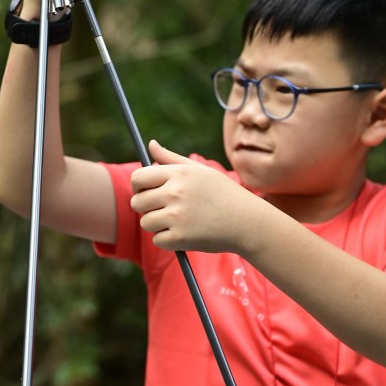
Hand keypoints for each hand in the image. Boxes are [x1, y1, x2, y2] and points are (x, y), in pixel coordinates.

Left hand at [130, 140, 258, 252]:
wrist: (247, 222)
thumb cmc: (224, 194)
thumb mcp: (200, 171)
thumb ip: (171, 158)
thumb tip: (151, 144)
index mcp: (179, 174)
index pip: (138, 178)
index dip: (138, 187)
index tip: (146, 192)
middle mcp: (175, 193)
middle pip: (137, 202)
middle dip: (146, 207)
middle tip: (163, 209)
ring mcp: (177, 216)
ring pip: (145, 222)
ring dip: (157, 224)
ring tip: (178, 222)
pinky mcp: (180, 238)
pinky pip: (157, 240)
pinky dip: (167, 240)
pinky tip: (185, 234)